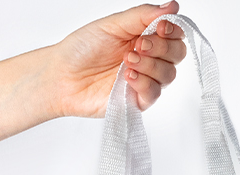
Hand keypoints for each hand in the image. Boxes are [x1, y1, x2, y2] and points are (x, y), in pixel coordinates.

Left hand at [49, 2, 187, 117]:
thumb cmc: (82, 48)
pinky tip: (127, 77)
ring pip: (168, 75)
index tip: (160, 27)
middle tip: (139, 45)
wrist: (62, 75)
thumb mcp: (114, 24)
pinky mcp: (137, 101)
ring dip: (150, 65)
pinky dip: (144, 83)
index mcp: (145, 37)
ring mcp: (144, 80)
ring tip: (127, 60)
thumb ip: (144, 15)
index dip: (172, 30)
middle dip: (162, 48)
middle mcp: (148, 59)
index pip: (175, 35)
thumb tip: (173, 6)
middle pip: (177, 54)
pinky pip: (154, 93)